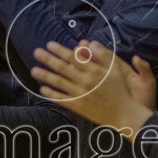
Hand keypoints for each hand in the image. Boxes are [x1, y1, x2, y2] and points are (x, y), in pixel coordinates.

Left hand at [32, 41, 154, 135]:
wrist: (124, 114)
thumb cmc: (120, 90)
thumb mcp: (116, 70)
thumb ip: (104, 56)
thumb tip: (91, 43)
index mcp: (94, 71)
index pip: (73, 57)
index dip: (60, 50)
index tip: (50, 44)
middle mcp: (85, 81)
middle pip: (63, 68)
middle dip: (48, 59)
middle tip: (37, 52)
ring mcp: (80, 94)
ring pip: (59, 83)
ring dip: (45, 76)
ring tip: (34, 70)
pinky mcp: (78, 106)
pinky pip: (62, 99)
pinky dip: (52, 95)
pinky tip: (42, 90)